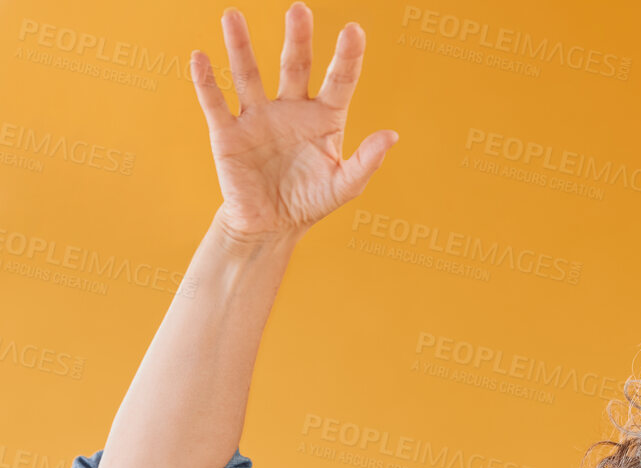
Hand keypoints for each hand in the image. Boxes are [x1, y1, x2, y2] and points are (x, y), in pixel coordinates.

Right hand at [191, 4, 396, 244]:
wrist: (272, 226)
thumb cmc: (310, 203)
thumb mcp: (344, 187)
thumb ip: (366, 161)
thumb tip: (392, 136)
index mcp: (323, 118)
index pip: (338, 80)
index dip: (347, 56)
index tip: (354, 30)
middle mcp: (290, 109)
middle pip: (295, 66)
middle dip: (298, 39)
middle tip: (299, 10)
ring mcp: (258, 117)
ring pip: (249, 74)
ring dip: (240, 46)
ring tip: (233, 17)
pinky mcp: (229, 133)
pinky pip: (215, 103)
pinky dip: (206, 82)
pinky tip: (200, 58)